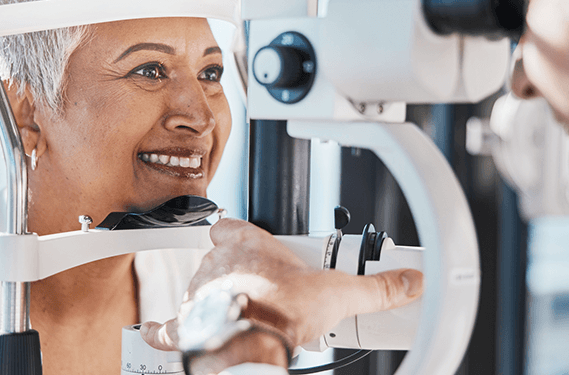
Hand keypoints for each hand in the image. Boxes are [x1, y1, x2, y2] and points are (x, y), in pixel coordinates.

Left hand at [141, 218, 423, 353]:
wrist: (254, 342)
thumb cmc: (285, 310)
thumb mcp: (341, 293)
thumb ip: (378, 287)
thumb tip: (410, 281)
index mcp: (250, 246)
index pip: (233, 226)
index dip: (240, 233)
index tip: (252, 242)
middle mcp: (219, 264)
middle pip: (219, 259)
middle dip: (236, 273)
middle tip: (261, 291)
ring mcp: (199, 294)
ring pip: (198, 288)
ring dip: (212, 299)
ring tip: (239, 315)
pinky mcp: (188, 325)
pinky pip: (168, 325)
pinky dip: (164, 329)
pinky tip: (158, 331)